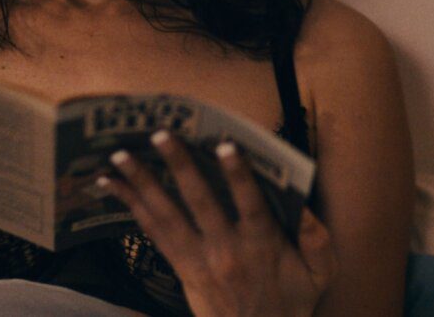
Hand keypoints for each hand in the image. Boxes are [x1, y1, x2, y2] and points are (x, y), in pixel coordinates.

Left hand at [98, 133, 333, 316]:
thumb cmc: (292, 301)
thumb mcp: (320, 272)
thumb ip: (316, 237)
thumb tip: (304, 202)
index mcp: (262, 244)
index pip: (250, 204)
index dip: (237, 174)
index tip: (224, 145)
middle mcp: (225, 249)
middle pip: (199, 202)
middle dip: (179, 166)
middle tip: (160, 134)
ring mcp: (199, 259)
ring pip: (166, 216)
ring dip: (141, 183)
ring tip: (118, 156)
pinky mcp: (182, 267)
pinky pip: (153, 234)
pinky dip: (133, 207)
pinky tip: (113, 187)